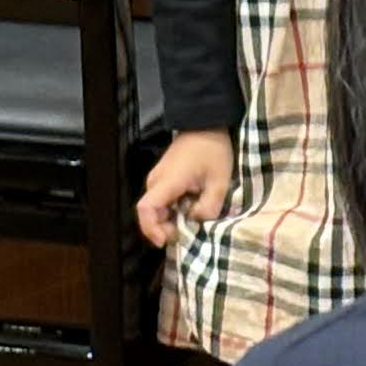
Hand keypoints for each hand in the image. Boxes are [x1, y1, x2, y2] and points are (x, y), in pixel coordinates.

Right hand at [136, 131, 232, 245]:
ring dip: (170, 220)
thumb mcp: (219, 181)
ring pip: (156, 208)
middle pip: (150, 213)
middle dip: (164, 229)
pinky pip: (162, 200)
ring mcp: (158, 178)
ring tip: (191, 223)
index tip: (167, 241)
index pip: (146, 210)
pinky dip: (172, 210)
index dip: (152, 229)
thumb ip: (209, 206)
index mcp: (167, 181)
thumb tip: (196, 220)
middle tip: (187, 235)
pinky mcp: (163, 177)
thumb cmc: (213, 150)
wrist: (206, 123)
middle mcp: (156, 181)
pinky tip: (189, 210)